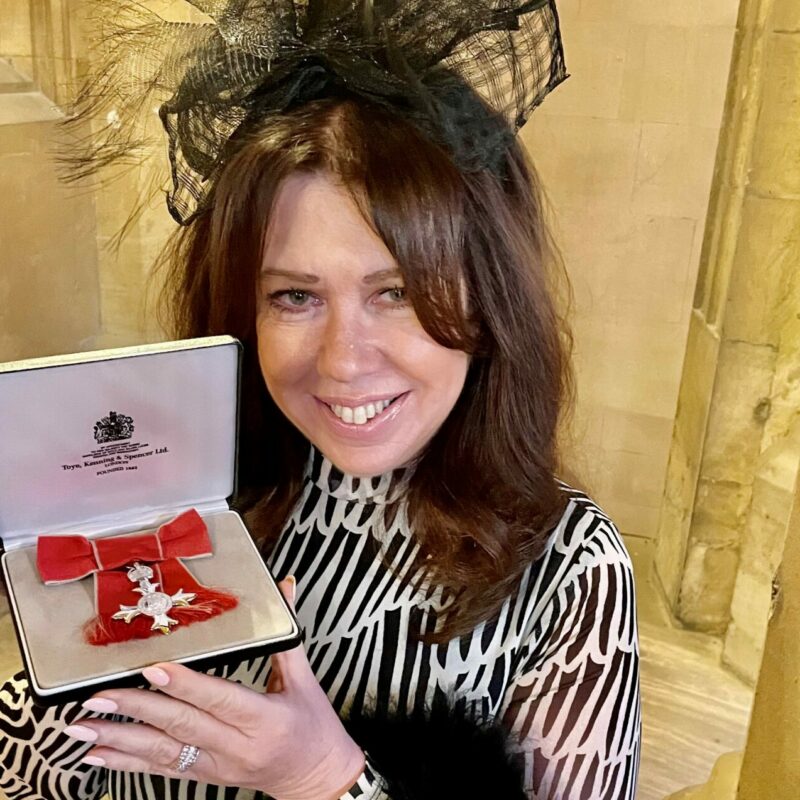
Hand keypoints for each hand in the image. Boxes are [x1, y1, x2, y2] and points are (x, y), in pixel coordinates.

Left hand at [64, 577, 364, 799]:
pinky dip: (125, 762)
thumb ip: (286, 636)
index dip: (186, 685)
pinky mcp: (206, 776)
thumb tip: (286, 587)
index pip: (220, 699)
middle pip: (182, 726)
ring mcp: (218, 766)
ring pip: (163, 752)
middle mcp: (238, 747)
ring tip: (82, 725)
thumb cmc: (313, 727)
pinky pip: (161, 770)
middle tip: (98, 694)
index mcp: (266, 719)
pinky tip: (96, 753)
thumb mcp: (305, 681)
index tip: (152, 669)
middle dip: (136, 709)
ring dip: (119, 739)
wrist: (318, 779)